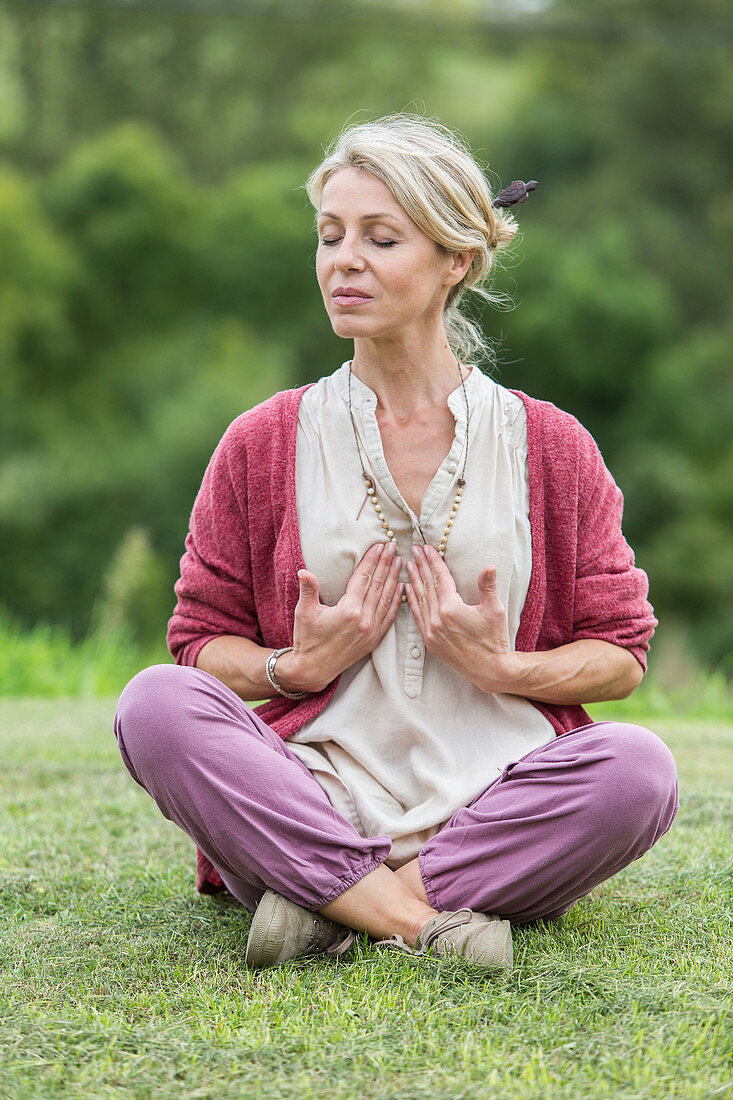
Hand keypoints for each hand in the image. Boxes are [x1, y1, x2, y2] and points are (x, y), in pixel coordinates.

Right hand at [276, 541, 403, 693]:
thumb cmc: (307, 639)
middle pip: (378, 585)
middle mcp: (364, 620)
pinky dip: (396, 600)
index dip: (372, 560)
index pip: (364, 578)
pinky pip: (389, 616)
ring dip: (394, 578)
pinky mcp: (374, 640)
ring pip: (387, 599)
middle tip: (393, 546)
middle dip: (386, 563)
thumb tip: (304, 571)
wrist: (314, 668)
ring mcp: (371, 631)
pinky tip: (401, 588)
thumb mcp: (304, 612)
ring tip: (399, 561)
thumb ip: (308, 590)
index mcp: (348, 610)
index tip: (379, 545)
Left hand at [405, 545, 510, 690]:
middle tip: (414, 548)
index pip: (440, 578)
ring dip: (414, 580)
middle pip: (427, 586)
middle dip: (421, 565)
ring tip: (409, 564)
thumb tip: (489, 566)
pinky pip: (417, 616)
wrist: (488, 668)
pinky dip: (411, 601)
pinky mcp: (429, 640)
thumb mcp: (495, 610)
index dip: (434, 561)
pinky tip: (407, 589)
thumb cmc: (494, 638)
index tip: (427, 547)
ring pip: (419, 599)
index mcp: (451, 608)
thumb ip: (488, 587)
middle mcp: (437, 619)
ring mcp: (431, 631)